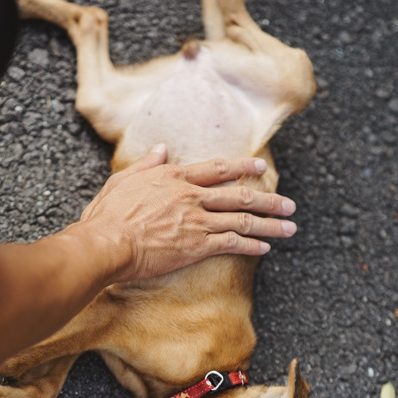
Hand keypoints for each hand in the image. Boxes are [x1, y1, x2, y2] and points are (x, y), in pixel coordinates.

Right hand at [78, 144, 296, 281]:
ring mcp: (197, 221)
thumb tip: (161, 149)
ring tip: (290, 227)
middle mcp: (192, 196)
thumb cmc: (108, 214)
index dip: (243, 166)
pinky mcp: (197, 246)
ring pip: (243, 220)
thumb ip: (147, 164)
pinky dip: (251, 246)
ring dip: (270, 224)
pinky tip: (265, 249)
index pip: (218, 168)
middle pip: (240, 195)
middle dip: (269, 199)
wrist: (107, 243)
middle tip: (289, 204)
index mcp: (175, 178)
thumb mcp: (124, 179)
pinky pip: (233, 244)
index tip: (260, 167)